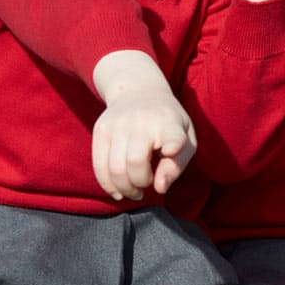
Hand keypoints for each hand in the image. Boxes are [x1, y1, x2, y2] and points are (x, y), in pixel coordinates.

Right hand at [90, 51, 195, 200]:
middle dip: (141, 183)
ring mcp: (117, 124)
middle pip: (136, 162)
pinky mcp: (100, 130)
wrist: (138, 92)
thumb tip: (159, 188)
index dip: (173, 144)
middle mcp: (142, 122)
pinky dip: (107, 184)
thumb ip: (177, 165)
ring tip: (135, 192)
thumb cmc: (168, 124)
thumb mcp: (185, 139)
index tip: (170, 150)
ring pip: (115, 168)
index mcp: (170, 123)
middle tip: (147, 185)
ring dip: (125, 188)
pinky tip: (118, 192)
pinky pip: (99, 165)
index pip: (172, 135)